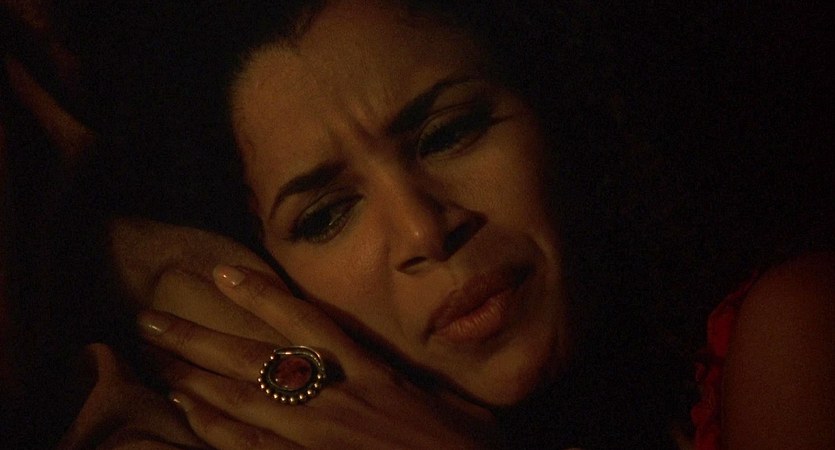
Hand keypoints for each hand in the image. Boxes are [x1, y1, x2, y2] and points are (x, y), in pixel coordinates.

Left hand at [138, 264, 495, 448]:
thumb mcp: (460, 408)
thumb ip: (427, 385)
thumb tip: (420, 364)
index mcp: (375, 377)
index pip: (309, 325)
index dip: (263, 296)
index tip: (222, 274)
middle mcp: (339, 400)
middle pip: (257, 361)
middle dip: (202, 337)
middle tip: (152, 317)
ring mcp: (319, 438)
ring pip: (244, 401)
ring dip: (195, 376)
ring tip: (157, 355)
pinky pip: (250, 447)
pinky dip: (213, 428)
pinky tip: (186, 409)